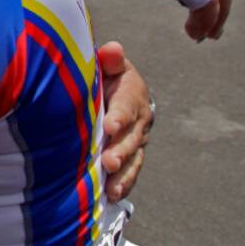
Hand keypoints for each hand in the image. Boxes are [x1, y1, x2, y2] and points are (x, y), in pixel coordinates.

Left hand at [98, 41, 150, 201]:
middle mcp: (140, 119)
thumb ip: (109, 59)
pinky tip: (112, 196)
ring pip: (133, 159)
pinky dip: (123, 184)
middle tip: (108, 162)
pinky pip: (130, 171)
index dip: (120, 116)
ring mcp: (137, 140)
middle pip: (132, 137)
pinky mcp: (131, 156)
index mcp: (133, 93)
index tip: (110, 126)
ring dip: (123, 174)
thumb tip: (112, 49)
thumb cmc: (104, 74)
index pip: (127, 105)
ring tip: (112, 187)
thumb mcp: (107, 63)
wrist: (114, 89)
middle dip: (121, 150)